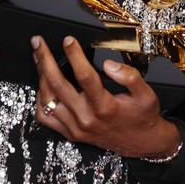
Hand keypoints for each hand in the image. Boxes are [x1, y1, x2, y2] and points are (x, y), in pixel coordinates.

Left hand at [32, 35, 180, 158]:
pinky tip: (43, 86)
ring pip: (48, 100)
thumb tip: (108, 64)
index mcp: (105, 106)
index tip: (68, 40)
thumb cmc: (142, 117)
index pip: (85, 76)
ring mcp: (76, 127)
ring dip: (40, 77)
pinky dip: (40, 100)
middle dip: (45, 60)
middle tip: (38, 42)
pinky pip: (46, 118)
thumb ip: (130, 76)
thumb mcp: (146, 94)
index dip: (74, 55)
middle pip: (58, 85)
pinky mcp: (71, 134)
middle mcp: (87, 118)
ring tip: (38, 58)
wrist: (142, 143)